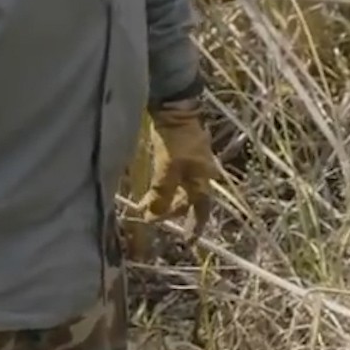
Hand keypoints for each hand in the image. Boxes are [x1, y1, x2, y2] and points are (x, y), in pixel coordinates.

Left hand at [137, 98, 223, 232]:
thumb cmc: (175, 139)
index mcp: (202, 179)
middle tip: (152, 218)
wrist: (176, 106)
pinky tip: (151, 188)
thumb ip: (161, 194)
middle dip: (170, 212)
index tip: (187, 242)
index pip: (201, 210)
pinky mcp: (181, 152)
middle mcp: (201, 173)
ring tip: (147, 206)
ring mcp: (192, 162)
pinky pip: (173, 177)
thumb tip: (152, 218)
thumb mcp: (168, 169)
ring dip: (165, 200)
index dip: (194, 227)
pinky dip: (163, 187)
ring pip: (179, 188)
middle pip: (188, 200)